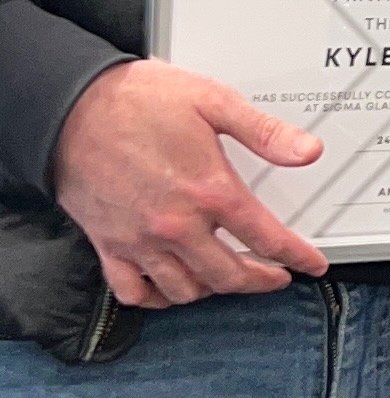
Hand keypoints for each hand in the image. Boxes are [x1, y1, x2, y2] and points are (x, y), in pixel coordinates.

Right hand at [52, 59, 326, 307]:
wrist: (71, 106)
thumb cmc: (136, 100)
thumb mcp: (212, 102)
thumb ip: (264, 131)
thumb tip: (307, 151)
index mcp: (209, 190)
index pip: (267, 238)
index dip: (297, 256)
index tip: (310, 264)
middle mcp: (176, 224)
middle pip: (229, 275)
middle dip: (261, 281)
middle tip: (275, 277)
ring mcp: (141, 240)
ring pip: (185, 290)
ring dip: (214, 290)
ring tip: (227, 279)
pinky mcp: (109, 244)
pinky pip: (134, 291)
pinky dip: (155, 298)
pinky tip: (170, 289)